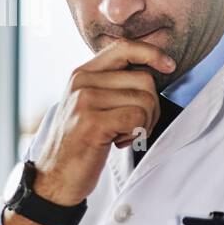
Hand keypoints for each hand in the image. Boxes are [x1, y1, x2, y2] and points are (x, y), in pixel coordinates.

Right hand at [9, 41, 175, 224]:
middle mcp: (81, 82)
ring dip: (145, 123)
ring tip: (124, 135)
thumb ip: (112, 85)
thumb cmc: (80, 143)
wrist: (54, 177)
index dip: (151, 53)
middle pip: (144, 79)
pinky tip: (118, 142)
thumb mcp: (90, 105)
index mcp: (82, 74)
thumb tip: (152, 68)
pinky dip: (136, 133)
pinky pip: (137, 118)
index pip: (123, 47)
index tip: (169, 65)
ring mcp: (85, 101)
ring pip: (145, 100)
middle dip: (152, 106)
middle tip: (136, 126)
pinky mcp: (92, 122)